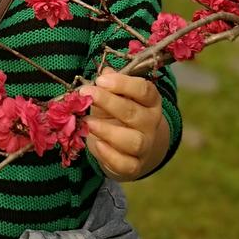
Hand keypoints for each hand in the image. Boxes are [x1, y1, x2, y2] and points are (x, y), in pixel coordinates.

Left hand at [79, 67, 167, 181]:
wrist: (126, 147)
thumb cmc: (117, 114)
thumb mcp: (113, 96)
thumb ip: (109, 85)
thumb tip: (104, 71)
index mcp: (150, 101)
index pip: (144, 90)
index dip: (123, 84)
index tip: (100, 80)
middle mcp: (151, 123)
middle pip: (134, 113)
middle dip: (109, 102)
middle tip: (87, 94)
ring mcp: (145, 146)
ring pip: (133, 141)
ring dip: (108, 131)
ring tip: (88, 122)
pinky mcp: (135, 166)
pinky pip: (126, 164)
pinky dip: (110, 156)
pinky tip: (97, 144)